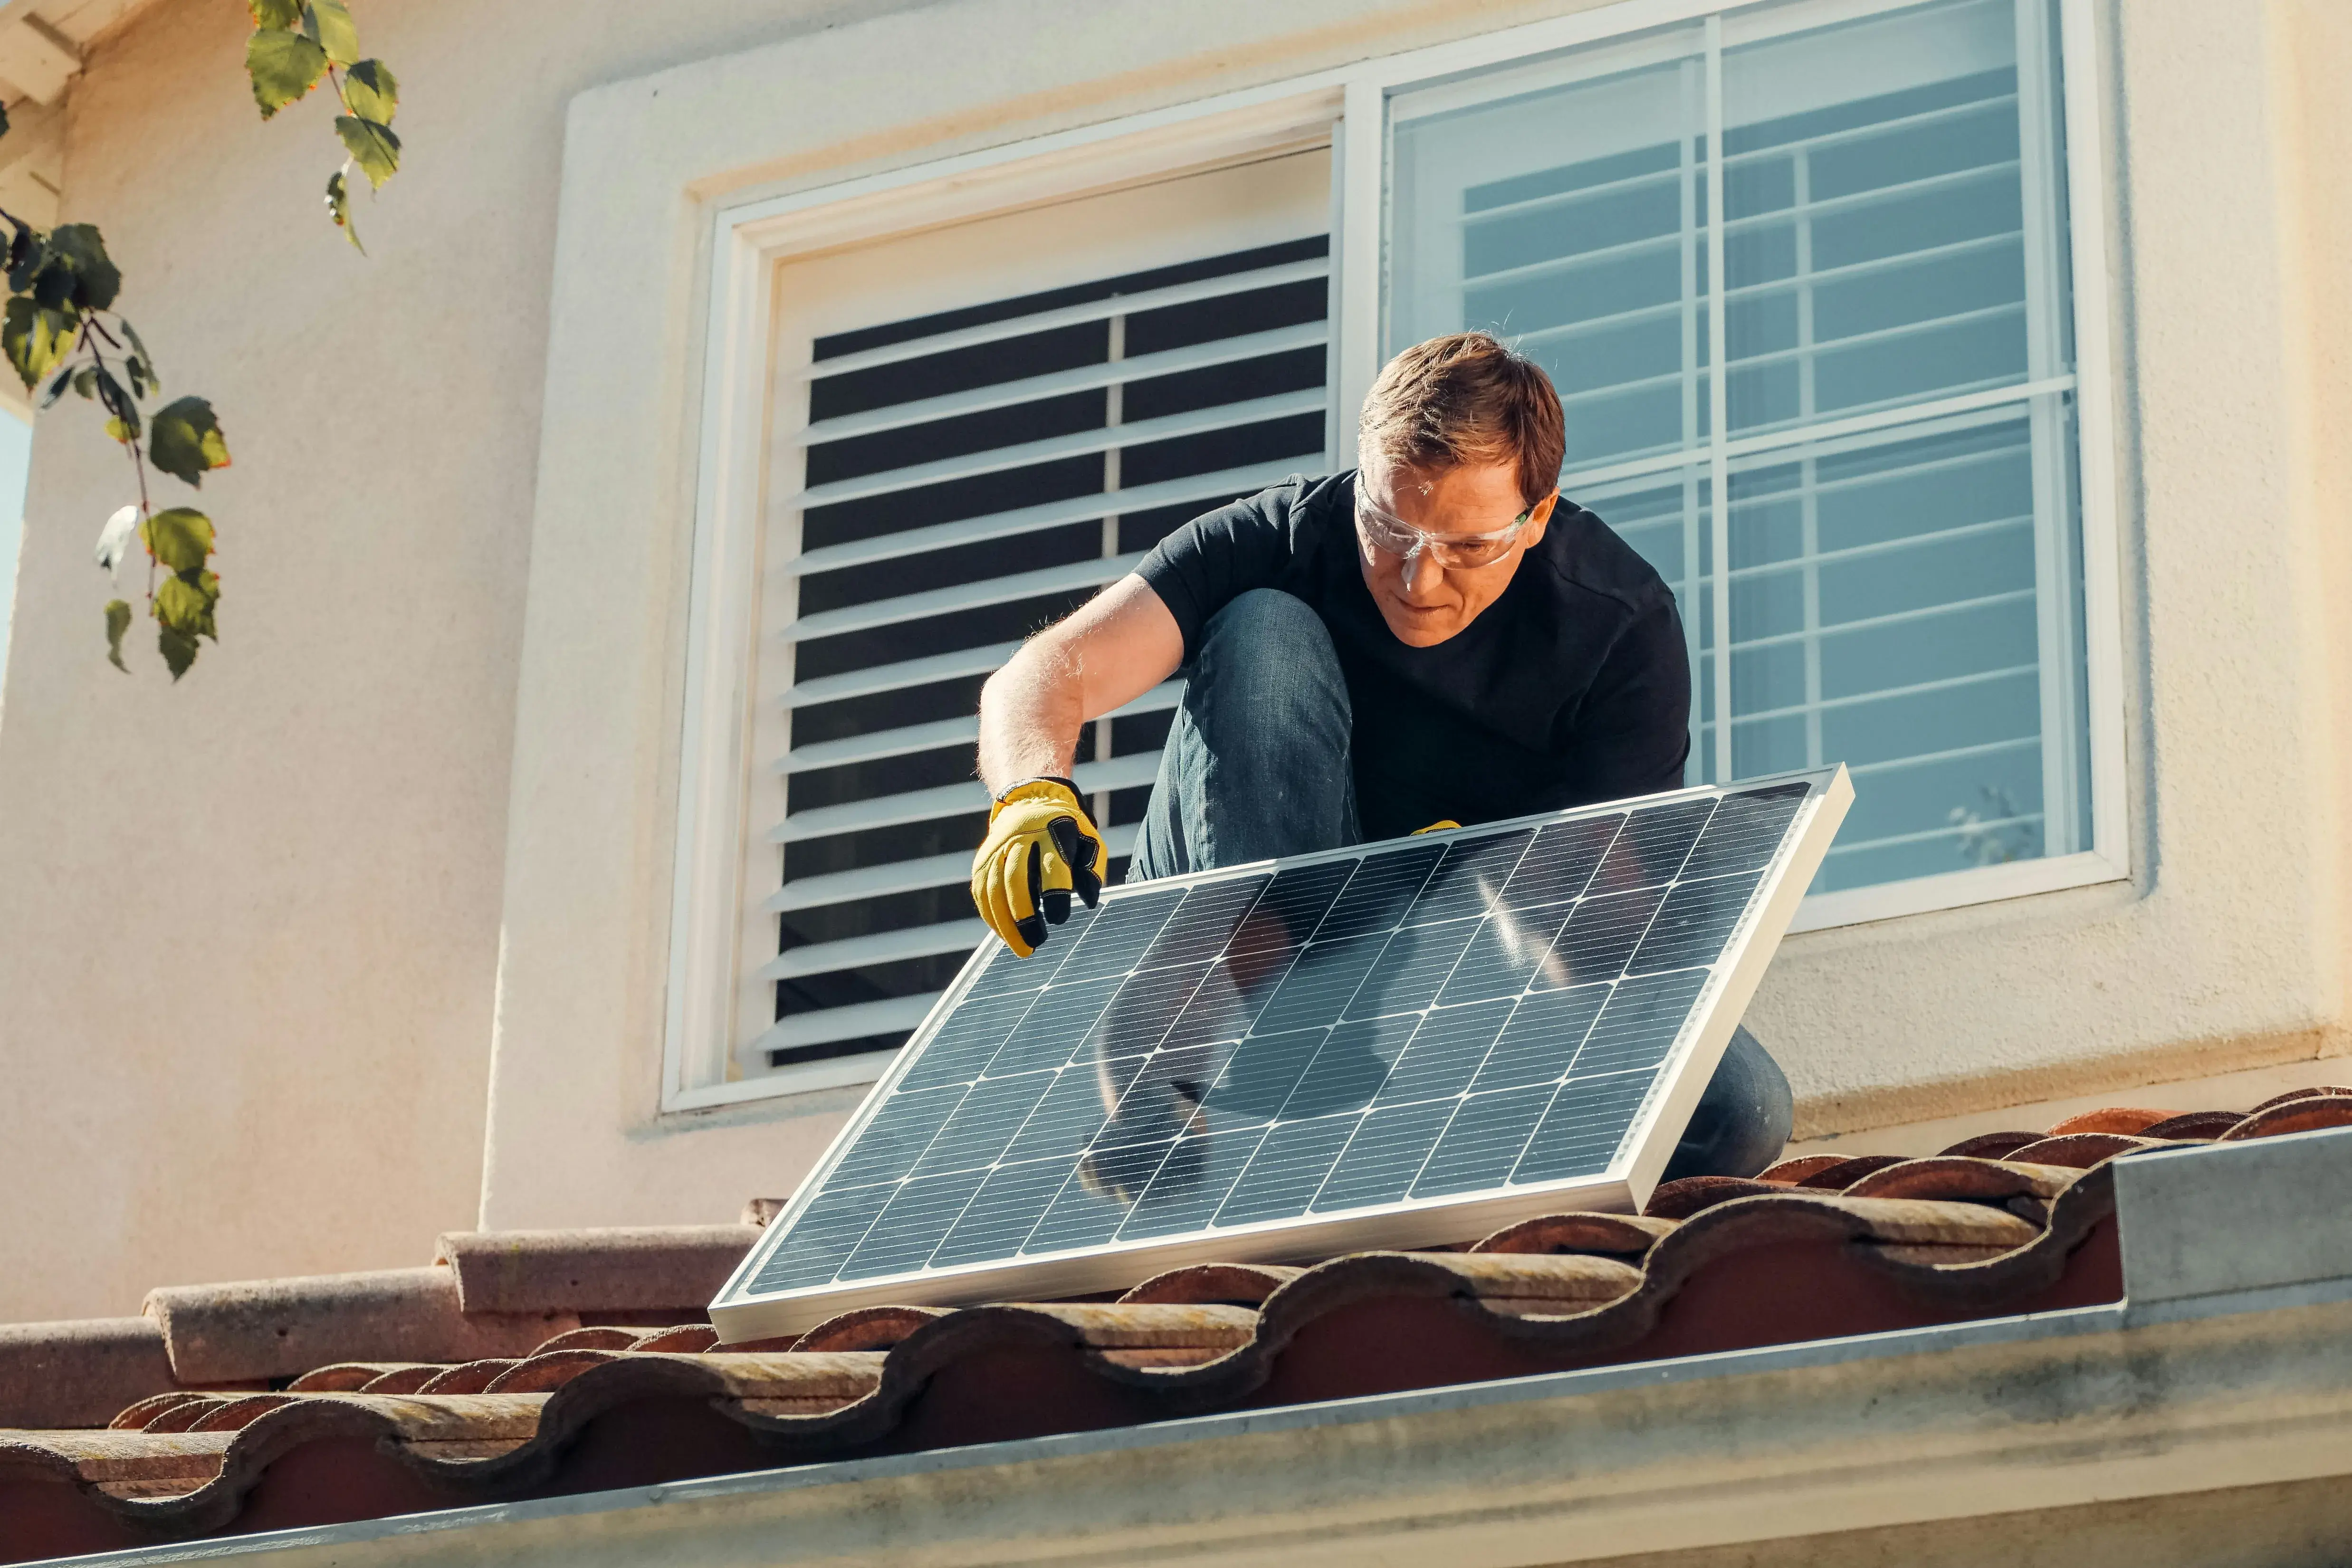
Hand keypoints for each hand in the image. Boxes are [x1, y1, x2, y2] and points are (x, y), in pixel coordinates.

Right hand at [970, 777, 1104, 956]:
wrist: (1031, 800)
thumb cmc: (1067, 829)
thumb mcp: (1089, 840)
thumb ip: (1092, 869)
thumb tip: (1090, 901)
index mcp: (1052, 831)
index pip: (1051, 865)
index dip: (1055, 893)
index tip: (1059, 919)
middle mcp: (1020, 837)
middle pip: (1015, 878)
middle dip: (1024, 914)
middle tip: (1036, 942)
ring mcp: (996, 847)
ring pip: (993, 887)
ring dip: (1004, 922)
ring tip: (1021, 947)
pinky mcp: (982, 858)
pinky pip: (980, 891)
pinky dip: (990, 915)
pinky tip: (1003, 934)